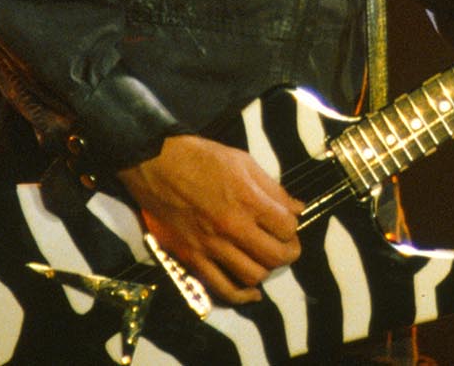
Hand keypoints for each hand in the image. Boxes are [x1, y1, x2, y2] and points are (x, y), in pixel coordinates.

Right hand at [116, 135, 302, 303]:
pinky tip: (252, 293)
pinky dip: (241, 296)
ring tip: (263, 259)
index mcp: (247, 199)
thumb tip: (297, 208)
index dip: (292, 228)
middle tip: (285, 247)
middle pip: (275, 256)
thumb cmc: (201, 157)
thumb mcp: (243, 162)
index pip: (287, 228)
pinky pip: (221, 288)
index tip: (287, 225)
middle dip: (288, 253)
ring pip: (252, 275)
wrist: (155, 163)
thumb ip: (272, 188)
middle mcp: (232, 226)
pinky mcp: (192, 257)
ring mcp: (210, 245)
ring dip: (265, 270)